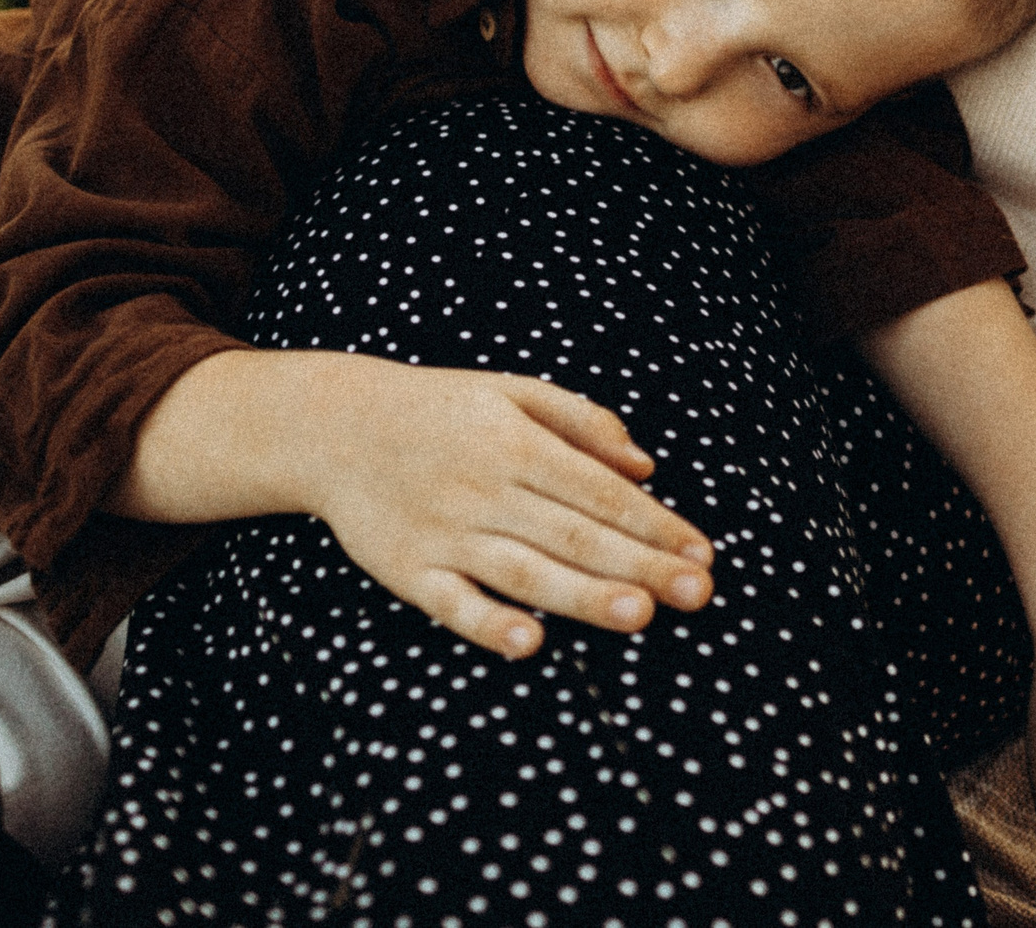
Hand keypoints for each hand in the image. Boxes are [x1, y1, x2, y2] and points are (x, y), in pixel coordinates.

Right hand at [293, 352, 715, 658]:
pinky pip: (452, 604)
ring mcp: (445, 533)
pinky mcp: (408, 570)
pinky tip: (531, 643)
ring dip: (583, 595)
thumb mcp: (514, 392)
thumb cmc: (443, 410)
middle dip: (640, 565)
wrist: (334, 426)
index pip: (600, 491)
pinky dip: (489, 624)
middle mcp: (485, 489)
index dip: (655, 523)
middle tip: (697, 593)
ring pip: (525, 571)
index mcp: (517, 443)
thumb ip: (584, 422)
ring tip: (640, 615)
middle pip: (574, 535)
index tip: (701, 553)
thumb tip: (646, 467)